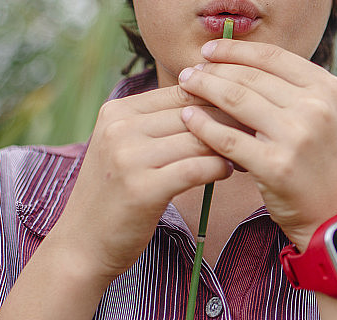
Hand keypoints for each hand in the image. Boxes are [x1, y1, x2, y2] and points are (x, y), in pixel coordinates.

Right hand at [50, 84, 233, 285]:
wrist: (81, 245)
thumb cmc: (114, 193)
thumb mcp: (125, 146)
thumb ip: (158, 122)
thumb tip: (213, 97)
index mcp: (118, 110)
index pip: (181, 91)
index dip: (217, 97)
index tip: (244, 107)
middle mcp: (120, 128)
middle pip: (192, 112)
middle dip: (228, 120)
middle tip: (255, 128)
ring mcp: (128, 158)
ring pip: (198, 139)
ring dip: (228, 145)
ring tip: (247, 151)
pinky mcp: (142, 189)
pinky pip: (195, 169)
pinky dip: (218, 168)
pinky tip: (229, 171)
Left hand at [178, 39, 336, 249]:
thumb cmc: (322, 161)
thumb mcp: (323, 114)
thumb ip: (290, 88)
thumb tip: (238, 60)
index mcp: (327, 87)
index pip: (272, 56)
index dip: (235, 50)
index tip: (210, 50)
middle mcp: (315, 107)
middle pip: (250, 76)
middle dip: (214, 69)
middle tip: (190, 70)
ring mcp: (296, 136)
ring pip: (236, 100)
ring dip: (204, 88)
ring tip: (185, 84)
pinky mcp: (274, 166)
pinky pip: (226, 138)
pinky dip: (202, 125)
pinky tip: (188, 117)